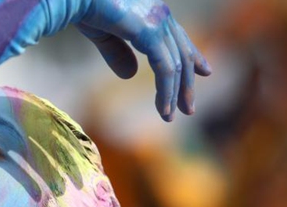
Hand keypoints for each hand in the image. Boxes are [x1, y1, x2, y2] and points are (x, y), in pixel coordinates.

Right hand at [76, 0, 211, 120]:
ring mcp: (158, 22)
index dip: (193, 56)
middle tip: (189, 108)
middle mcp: (161, 14)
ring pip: (176, 65)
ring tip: (171, 116)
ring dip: (175, 94)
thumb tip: (131, 76)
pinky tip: (165, 110)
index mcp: (152, 11)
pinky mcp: (150, 34)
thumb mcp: (103, 35)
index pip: (178, 37)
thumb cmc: (83, 8)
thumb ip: (117, 53)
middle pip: (182, 53)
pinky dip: (167, 92)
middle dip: (186, 83)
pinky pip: (165, 69)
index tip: (204, 72)